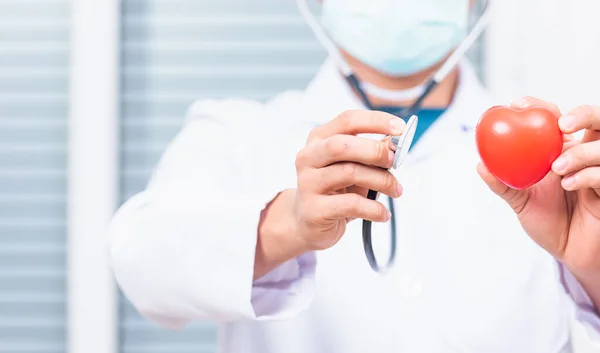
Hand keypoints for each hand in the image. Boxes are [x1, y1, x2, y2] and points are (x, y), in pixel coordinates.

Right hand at [254, 110, 404, 278]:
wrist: (307, 223)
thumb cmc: (335, 190)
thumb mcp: (353, 166)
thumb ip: (371, 152)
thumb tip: (395, 142)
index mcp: (319, 139)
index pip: (347, 120)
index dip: (376, 121)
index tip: (401, 128)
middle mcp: (308, 157)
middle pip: (342, 145)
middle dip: (375, 151)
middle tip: (395, 162)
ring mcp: (308, 183)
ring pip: (349, 173)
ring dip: (381, 181)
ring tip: (396, 190)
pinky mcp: (314, 210)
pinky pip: (351, 205)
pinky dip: (374, 208)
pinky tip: (383, 213)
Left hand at [478, 97, 599, 300]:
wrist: (570, 253)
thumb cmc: (548, 222)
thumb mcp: (520, 202)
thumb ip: (502, 184)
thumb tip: (480, 165)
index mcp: (562, 150)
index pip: (554, 117)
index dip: (538, 106)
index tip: (517, 104)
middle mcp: (585, 154)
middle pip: (596, 119)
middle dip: (583, 114)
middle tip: (563, 125)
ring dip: (581, 152)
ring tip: (558, 169)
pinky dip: (589, 175)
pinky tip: (570, 185)